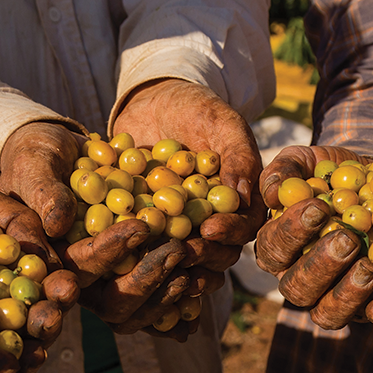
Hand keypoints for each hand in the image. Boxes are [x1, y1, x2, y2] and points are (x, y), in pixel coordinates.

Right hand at [0, 120, 201, 341]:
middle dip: (147, 281)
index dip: (111, 250)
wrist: (59, 156)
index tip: (141, 226)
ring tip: (196, 271)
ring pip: (139, 313)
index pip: (84, 266)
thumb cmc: (37, 158)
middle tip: (178, 250)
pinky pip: (159, 309)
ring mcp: (111, 285)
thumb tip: (56, 224)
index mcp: (58, 259)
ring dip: (169, 297)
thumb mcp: (34, 165)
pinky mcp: (135, 279)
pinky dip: (181, 306)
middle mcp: (85, 281)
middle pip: (115, 305)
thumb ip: (45, 192)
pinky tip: (204, 292)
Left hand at [115, 79, 265, 319]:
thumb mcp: (221, 123)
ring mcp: (186, 231)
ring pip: (188, 262)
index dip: (230, 232)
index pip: (244, 226)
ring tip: (158, 264)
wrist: (151, 104)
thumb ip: (238, 155)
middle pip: (218, 253)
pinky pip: (152, 254)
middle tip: (181, 252)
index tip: (209, 229)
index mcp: (240, 203)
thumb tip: (243, 197)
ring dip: (176, 267)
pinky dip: (143, 261)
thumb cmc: (196, 109)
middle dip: (202, 255)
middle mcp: (216, 223)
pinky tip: (128, 264)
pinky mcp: (155, 233)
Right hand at [255, 146, 372, 328]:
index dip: (292, 232)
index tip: (318, 207)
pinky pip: (367, 321)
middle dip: (320, 264)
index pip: (273, 248)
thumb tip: (270, 193)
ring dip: (345, 293)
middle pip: (297, 288)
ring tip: (369, 266)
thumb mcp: (310, 161)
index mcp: (278, 248)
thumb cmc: (336, 174)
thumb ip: (286, 169)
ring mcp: (331, 299)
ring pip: (327, 313)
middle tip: (347, 239)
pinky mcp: (366, 308)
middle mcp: (299, 279)